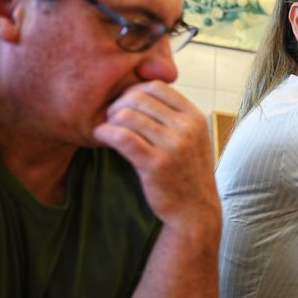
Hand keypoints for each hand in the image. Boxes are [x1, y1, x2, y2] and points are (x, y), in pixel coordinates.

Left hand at [93, 82, 220, 229]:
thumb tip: (140, 92)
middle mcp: (187, 128)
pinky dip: (105, 133)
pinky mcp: (155, 164)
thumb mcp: (193, 138)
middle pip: (139, 98)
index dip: (135, 91)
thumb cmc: (187, 173)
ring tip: (108, 130)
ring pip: (128, 115)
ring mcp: (173, 146)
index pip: (157, 87)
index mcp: (195, 117)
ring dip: (110, 120)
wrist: (195, 210)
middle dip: (119, 105)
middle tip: (112, 119)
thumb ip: (174, 116)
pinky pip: (122, 137)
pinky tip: (102, 137)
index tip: (126, 106)